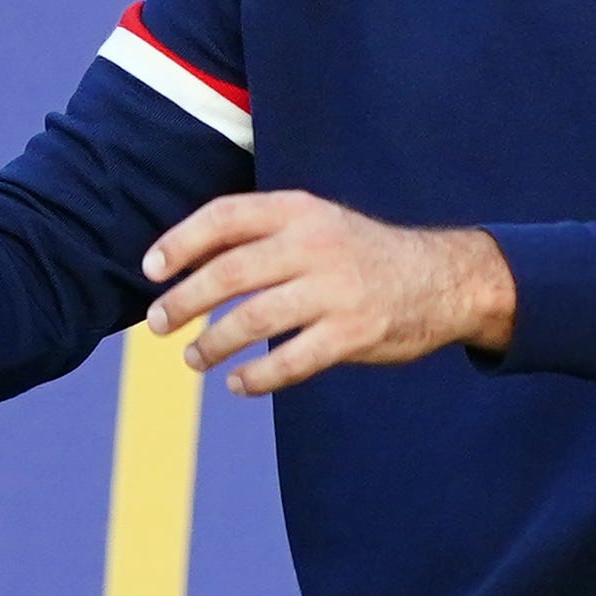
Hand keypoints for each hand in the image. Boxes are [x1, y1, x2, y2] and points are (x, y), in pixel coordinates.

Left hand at [142, 192, 515, 395]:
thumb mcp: (319, 224)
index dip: (180, 243)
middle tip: (158, 324)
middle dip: (184, 301)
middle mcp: (316, 245)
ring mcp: (337, 290)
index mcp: (301, 211)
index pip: (225, 217)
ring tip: (194, 358)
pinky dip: (256, 378)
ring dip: (212, 343)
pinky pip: (290, 361)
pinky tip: (237, 384)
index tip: (151, 270)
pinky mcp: (354, 333)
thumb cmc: (363, 256)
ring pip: (253, 320)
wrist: (444, 279)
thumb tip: (187, 263)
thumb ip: (264, 235)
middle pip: (230, 272)